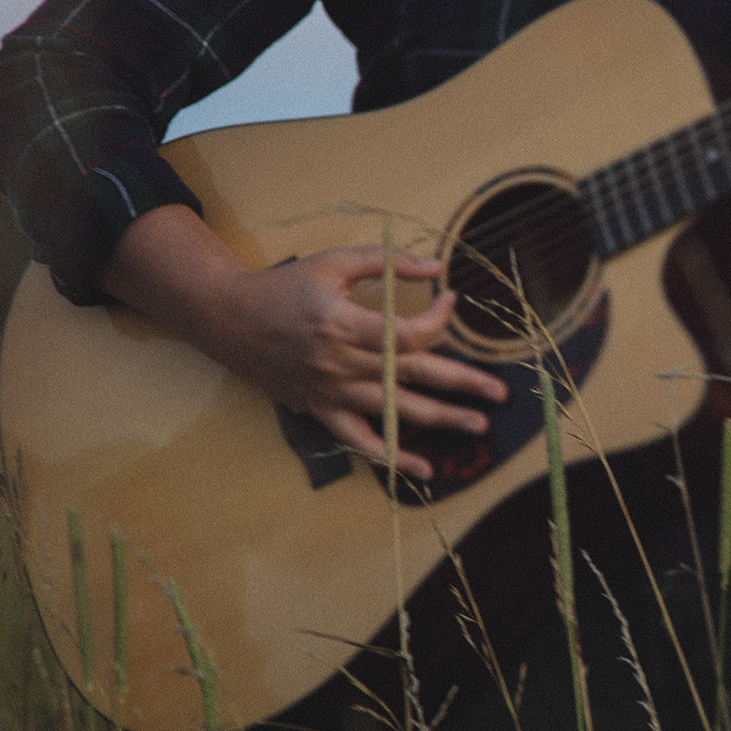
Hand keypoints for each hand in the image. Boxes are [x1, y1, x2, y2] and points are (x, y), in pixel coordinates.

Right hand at [214, 245, 507, 479]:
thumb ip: (385, 262)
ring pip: (395, 410)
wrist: (230, 320)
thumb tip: (436, 266)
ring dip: (440, 420)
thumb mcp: (332, 262)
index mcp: (343, 324)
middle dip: (461, 383)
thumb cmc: (284, 286)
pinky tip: (423, 468)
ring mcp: (331, 392)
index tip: (452, 303)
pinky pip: (361, 441)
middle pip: (411, 377)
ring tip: (478, 424)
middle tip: (500, 392)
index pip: (405, 335)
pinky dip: (392, 456)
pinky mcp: (321, 410)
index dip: (437, 321)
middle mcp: (340, 364)